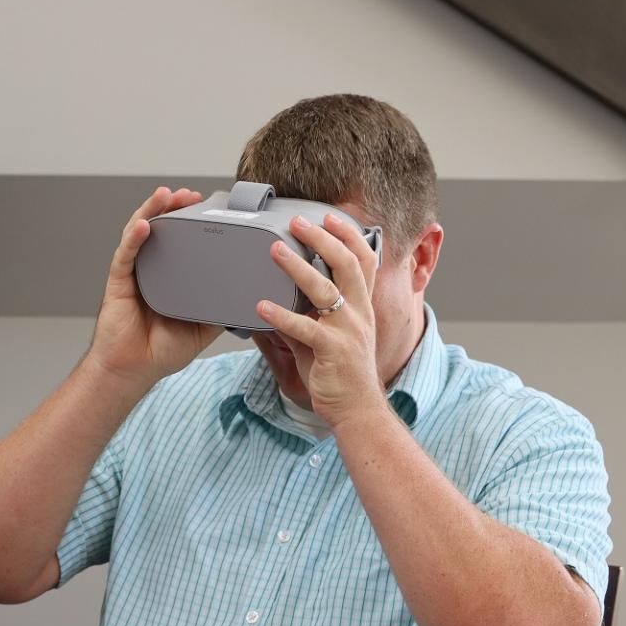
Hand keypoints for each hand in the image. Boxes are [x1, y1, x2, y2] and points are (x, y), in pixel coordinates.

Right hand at [86, 186, 222, 389]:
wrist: (133, 371)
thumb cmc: (160, 351)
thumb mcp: (202, 328)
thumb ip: (219, 310)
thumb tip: (247, 297)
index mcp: (168, 278)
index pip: (180, 241)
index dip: (191, 221)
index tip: (209, 207)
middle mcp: (149, 270)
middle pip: (159, 229)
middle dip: (173, 207)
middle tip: (191, 195)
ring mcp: (132, 273)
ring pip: (140, 232)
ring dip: (153, 210)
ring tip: (168, 195)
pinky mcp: (117, 282)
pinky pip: (126, 255)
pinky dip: (134, 238)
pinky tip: (144, 225)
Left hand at [256, 213, 383, 426]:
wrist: (356, 409)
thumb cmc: (339, 372)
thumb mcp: (325, 337)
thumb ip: (305, 316)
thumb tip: (275, 300)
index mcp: (361, 305)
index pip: (365, 260)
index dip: (349, 235)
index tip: (329, 216)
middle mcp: (359, 312)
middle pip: (347, 264)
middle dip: (322, 238)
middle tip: (297, 222)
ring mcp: (348, 331)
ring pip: (326, 290)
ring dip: (298, 267)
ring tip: (274, 251)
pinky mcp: (332, 351)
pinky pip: (305, 328)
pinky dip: (282, 315)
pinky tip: (260, 306)